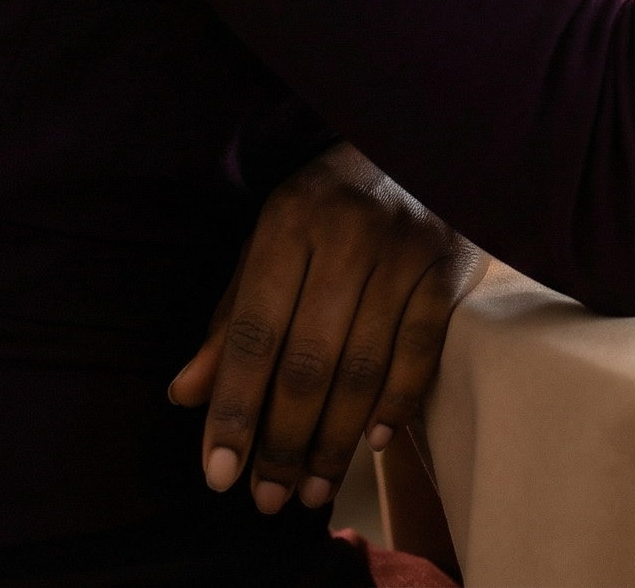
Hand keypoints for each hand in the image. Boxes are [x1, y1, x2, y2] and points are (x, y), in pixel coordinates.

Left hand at [168, 142, 484, 514]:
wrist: (423, 136)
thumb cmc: (332, 200)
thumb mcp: (272, 240)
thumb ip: (232, 316)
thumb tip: (185, 394)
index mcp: (289, 220)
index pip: (252, 332)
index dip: (233, 408)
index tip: (218, 475)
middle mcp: (347, 233)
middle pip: (308, 360)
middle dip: (285, 442)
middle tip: (269, 498)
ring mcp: (404, 248)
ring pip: (363, 366)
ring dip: (335, 441)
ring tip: (314, 491)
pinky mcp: (449, 263)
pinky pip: (420, 350)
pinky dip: (396, 403)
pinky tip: (371, 443)